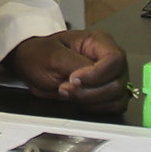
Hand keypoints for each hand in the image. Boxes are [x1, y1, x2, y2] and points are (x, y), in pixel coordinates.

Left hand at [1, 30, 130, 116]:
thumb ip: (75, 64)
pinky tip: (79, 101)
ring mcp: (111, 77)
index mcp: (99, 42)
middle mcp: (109, 60)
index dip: (97, 74)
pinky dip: (96, 108)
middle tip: (65, 87)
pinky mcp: (108, 94)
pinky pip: (114, 107)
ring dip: (91, 101)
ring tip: (68, 92)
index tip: (74, 79)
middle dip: (90, 91)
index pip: (115, 59)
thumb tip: (92, 75)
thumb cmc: (41, 54)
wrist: (33, 65)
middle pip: (118, 82)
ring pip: (117, 97)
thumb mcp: (53, 55)